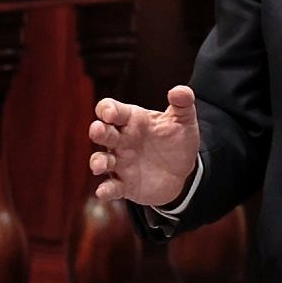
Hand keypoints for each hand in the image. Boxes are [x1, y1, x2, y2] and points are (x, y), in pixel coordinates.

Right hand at [89, 86, 200, 206]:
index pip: (111, 109)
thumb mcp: (184, 120)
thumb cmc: (177, 140)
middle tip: (99, 130)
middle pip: (102, 132)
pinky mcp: (124, 184)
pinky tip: (104, 192)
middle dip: (98, 130)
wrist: (184, 171)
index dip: (107, 109)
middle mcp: (121, 140)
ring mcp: (120, 162)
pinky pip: (110, 187)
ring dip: (98, 162)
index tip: (111, 113)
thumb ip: (183, 103)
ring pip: (101, 160)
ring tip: (101, 165)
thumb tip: (180, 90)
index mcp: (132, 121)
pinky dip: (106, 190)